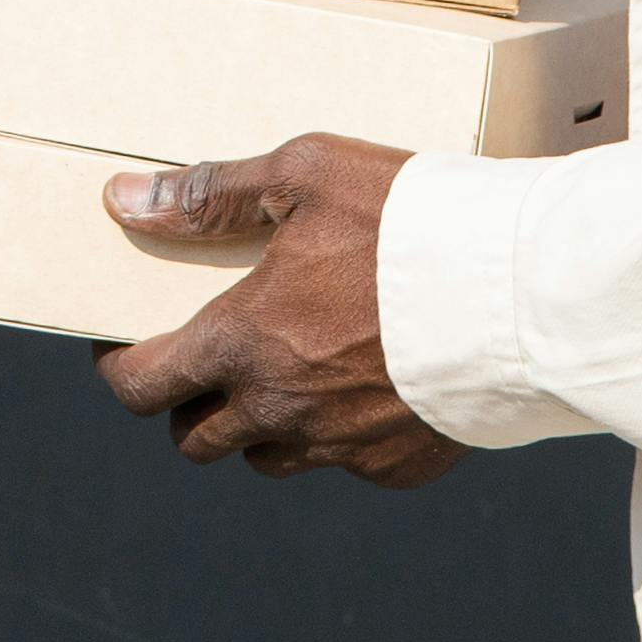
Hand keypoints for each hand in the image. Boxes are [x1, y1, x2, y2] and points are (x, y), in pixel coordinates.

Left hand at [89, 133, 466, 485]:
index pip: (142, 387)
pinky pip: (345, 462)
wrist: (522, 292)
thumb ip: (209, 194)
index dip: (119, 371)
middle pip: (196, 439)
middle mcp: (280, 410)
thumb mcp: (304, 174)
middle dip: (187, 404)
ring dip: (258, 425)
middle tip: (206, 359)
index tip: (121, 348)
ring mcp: (339, 447)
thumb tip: (122, 202)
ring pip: (268, 458)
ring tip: (283, 373)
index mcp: (241, 343)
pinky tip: (365, 385)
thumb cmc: (409, 220)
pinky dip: (340, 434)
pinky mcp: (397, 468)